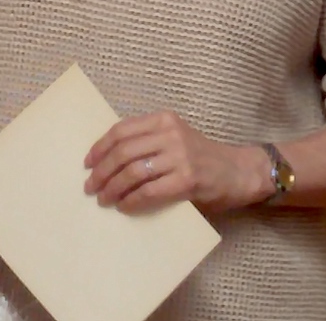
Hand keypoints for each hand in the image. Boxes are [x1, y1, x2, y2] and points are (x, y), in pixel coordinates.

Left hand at [84, 111, 266, 215]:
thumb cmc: (202, 158)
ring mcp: (180, 156)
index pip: (121, 130)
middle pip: (123, 152)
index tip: (87, 163)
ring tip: (104, 199)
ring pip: (132, 172)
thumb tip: (107, 160)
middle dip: (101, 172)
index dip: (100, 148)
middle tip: (90, 187)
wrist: (238, 171)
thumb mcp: (175, 138)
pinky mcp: (187, 180)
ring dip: (112, 188)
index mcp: (164, 119)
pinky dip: (131, 201)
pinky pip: (148, 192)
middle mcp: (171, 134)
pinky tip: (124, 206)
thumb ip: (149, 141)